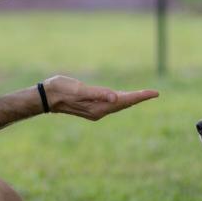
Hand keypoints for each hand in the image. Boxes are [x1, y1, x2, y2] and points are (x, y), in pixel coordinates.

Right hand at [41, 75, 158, 119]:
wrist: (46, 97)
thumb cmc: (61, 90)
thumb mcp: (80, 89)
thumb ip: (98, 93)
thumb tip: (116, 98)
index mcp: (99, 107)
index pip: (125, 101)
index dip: (140, 96)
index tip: (154, 93)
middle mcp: (100, 111)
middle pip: (124, 104)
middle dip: (139, 98)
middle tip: (154, 93)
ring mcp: (95, 110)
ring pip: (119, 104)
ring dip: (131, 100)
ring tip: (144, 95)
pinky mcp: (91, 106)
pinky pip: (111, 104)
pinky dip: (121, 99)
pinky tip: (123, 98)